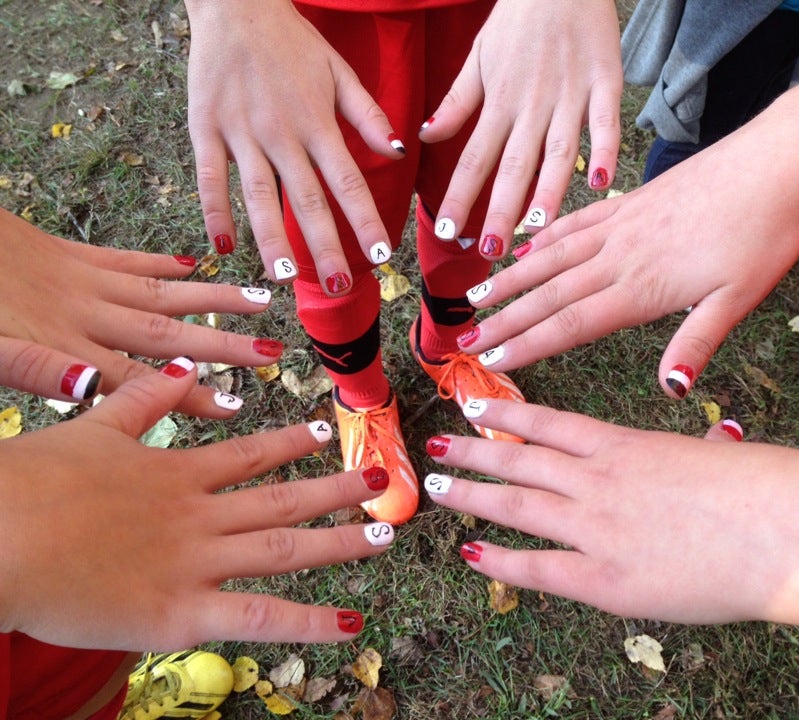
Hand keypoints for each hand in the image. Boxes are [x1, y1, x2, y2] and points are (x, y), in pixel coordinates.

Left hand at [0, 209, 278, 417]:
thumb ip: (34, 369)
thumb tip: (93, 387)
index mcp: (60, 344)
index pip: (138, 379)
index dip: (189, 395)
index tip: (235, 407)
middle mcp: (84, 312)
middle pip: (166, 335)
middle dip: (222, 347)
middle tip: (273, 354)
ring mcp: (80, 278)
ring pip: (160, 293)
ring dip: (212, 301)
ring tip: (260, 301)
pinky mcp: (68, 252)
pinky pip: (125, 259)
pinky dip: (160, 263)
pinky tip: (191, 264)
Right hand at [0, 358, 393, 650]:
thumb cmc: (31, 484)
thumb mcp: (93, 426)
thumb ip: (145, 399)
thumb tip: (185, 368)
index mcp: (178, 473)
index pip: (251, 455)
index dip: (293, 445)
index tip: (326, 434)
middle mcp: (200, 515)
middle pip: (283, 500)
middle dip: (336, 489)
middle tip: (381, 478)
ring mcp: (198, 563)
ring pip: (287, 550)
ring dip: (341, 541)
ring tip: (386, 533)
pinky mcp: (183, 614)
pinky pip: (260, 619)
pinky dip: (309, 624)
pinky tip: (353, 623)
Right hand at [185, 0, 399, 285]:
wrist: (234, 3)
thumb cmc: (293, 41)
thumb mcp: (339, 70)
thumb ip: (367, 115)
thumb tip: (397, 152)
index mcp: (318, 122)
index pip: (348, 181)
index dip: (364, 220)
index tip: (380, 256)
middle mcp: (282, 133)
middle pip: (307, 199)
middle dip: (325, 246)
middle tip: (340, 285)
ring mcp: (241, 132)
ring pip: (259, 195)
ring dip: (272, 238)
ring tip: (284, 277)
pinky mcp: (205, 128)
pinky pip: (210, 177)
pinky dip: (215, 211)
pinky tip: (223, 247)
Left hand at [423, 0, 622, 258]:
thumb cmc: (518, 18)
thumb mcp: (478, 56)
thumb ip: (457, 102)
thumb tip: (426, 138)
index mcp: (499, 101)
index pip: (474, 157)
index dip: (460, 196)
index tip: (446, 233)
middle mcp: (531, 105)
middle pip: (513, 164)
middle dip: (500, 209)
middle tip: (490, 250)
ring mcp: (570, 95)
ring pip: (557, 150)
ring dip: (547, 190)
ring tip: (535, 227)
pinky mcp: (605, 82)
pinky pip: (605, 121)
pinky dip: (603, 150)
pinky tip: (599, 182)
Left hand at [423, 400, 760, 622]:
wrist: (784, 528)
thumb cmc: (765, 489)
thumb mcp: (720, 456)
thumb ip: (702, 451)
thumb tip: (721, 440)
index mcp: (626, 445)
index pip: (551, 424)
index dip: (508, 416)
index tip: (476, 408)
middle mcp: (599, 479)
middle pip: (520, 460)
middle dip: (474, 453)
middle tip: (435, 447)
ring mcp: (597, 526)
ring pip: (517, 504)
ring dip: (472, 494)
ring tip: (436, 488)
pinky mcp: (606, 579)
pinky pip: (539, 568)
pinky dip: (501, 560)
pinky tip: (472, 553)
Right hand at [457, 139, 798, 396]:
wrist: (775, 163)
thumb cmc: (763, 235)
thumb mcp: (739, 298)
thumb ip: (697, 343)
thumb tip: (671, 390)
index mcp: (642, 288)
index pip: (571, 324)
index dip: (527, 344)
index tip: (491, 361)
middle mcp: (619, 256)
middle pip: (549, 294)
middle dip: (504, 320)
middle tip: (466, 340)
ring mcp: (621, 225)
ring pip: (552, 257)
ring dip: (512, 280)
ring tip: (478, 296)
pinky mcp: (630, 202)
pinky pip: (575, 222)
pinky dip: (546, 238)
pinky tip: (527, 248)